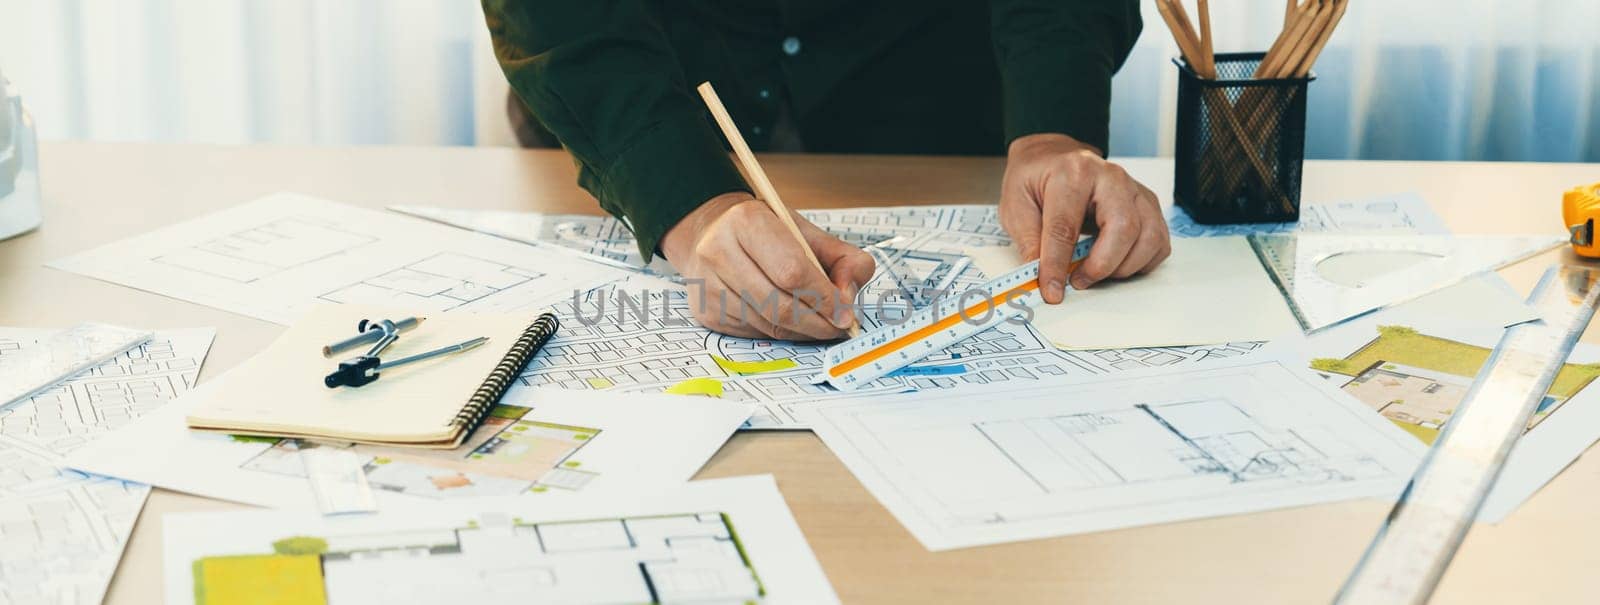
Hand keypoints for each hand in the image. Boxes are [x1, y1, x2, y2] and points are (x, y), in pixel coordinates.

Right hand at [661, 192, 875, 339]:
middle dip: (817, 322)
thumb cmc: (765, 232)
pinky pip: (754, 333)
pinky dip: (779, 331)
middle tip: (838, 326)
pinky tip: (789, 320)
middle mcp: (719, 251)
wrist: (711, 232)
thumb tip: (847, 298)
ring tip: (819, 324)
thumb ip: (843, 259)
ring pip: (767, 324)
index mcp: (748, 221)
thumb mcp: (807, 232)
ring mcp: (708, 284)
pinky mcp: (706, 310)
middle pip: (779, 304)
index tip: (845, 312)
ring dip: (801, 330)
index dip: (823, 297)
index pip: (792, 271)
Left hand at [998, 133, 1169, 303]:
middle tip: (1079, 281)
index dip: (1058, 264)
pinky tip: (1117, 265)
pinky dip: (1142, 262)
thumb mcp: (1016, 204)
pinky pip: (1159, 241)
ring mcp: (1134, 189)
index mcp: (1072, 173)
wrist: (1054, 157)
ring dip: (1124, 267)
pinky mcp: (1147, 204)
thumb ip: (1029, 241)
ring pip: (1149, 236)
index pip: (1066, 226)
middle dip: (1102, 265)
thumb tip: (1042, 278)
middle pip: (1123, 228)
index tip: (1052, 291)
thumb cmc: (1036, 179)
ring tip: (1095, 273)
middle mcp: (1111, 177)